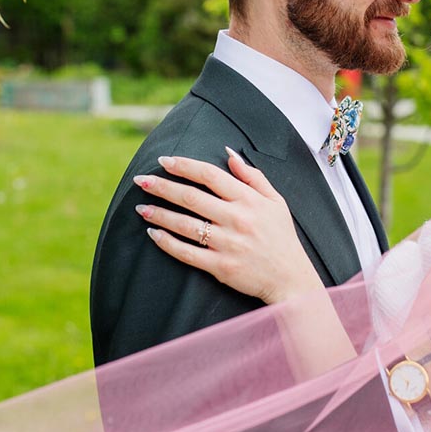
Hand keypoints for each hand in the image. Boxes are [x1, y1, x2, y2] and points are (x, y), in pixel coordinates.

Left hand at [134, 149, 322, 304]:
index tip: (164, 161)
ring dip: (159, 214)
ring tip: (141, 207)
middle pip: (191, 197)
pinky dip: (167, 243)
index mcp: (249, 200)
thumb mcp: (275, 201)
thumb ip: (253, 176)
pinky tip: (153, 234)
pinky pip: (186, 252)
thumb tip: (229, 153)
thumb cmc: (281, 237)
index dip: (185, 166)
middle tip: (141, 180)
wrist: (290, 278)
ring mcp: (227, 243)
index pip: (210, 175)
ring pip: (185, 224)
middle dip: (162, 186)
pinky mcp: (220, 266)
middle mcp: (237, 219)